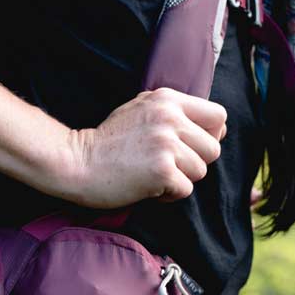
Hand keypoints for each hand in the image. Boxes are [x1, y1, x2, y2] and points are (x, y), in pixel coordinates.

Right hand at [63, 88, 227, 208]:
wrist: (76, 162)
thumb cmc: (108, 141)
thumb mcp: (139, 109)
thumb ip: (172, 112)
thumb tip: (214, 126)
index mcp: (167, 99)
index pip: (218, 116)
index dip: (210, 135)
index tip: (190, 145)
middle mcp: (170, 118)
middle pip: (213, 148)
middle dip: (194, 162)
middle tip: (167, 164)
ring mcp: (166, 144)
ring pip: (200, 171)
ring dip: (180, 179)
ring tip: (153, 175)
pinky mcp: (162, 171)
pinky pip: (185, 190)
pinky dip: (168, 195)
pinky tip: (147, 186)